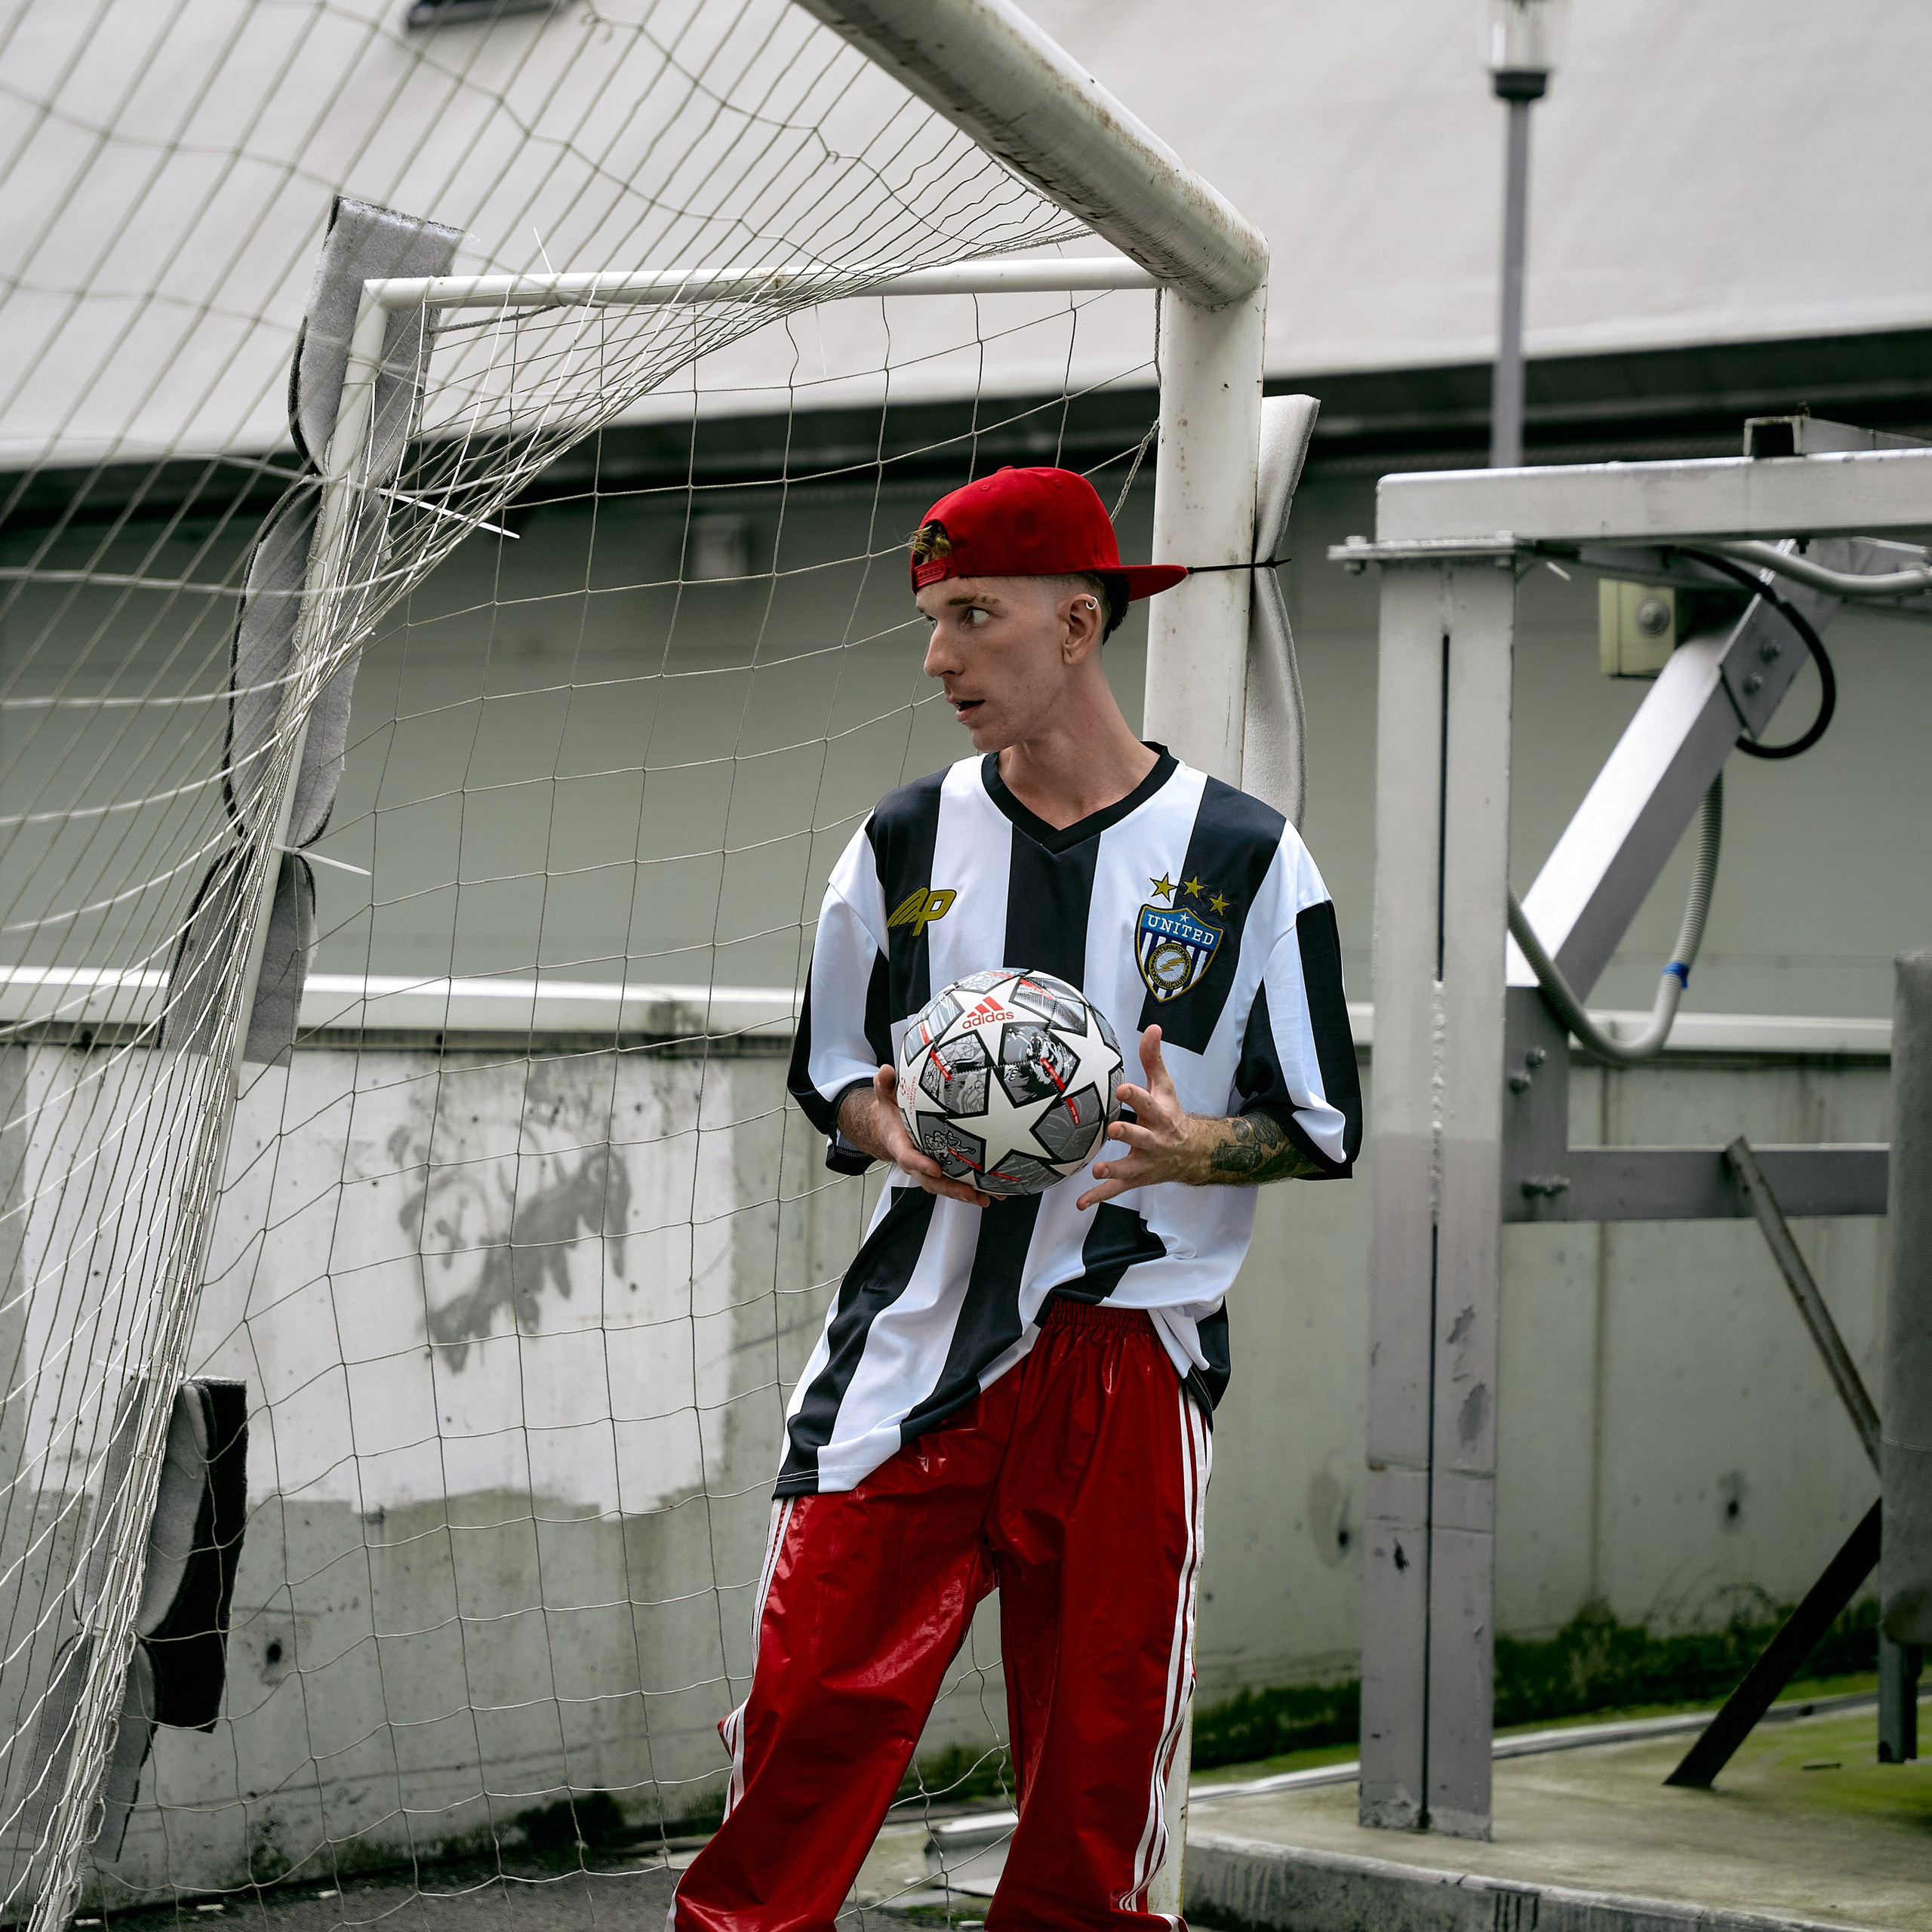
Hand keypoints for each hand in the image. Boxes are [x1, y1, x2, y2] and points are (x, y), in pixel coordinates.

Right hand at [840, 1065, 992, 1208]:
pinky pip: (956, 1183)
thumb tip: (886, 1071)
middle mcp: (916, 1164)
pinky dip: (974, 1190)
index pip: (909, 1158)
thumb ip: (884, 1085)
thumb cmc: (892, 1114)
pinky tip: (994, 1193)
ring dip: (965, 1194)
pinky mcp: (942, 1172)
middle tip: (969, 1192)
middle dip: (950, 1188)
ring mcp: (929, 1170)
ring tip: (986, 1198)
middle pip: (932, 1181)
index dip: (921, 1165)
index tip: (935, 1168)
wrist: (891, 1129)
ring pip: (946, 1186)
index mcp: (901, 1146)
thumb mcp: (885, 1097)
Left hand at [1077, 1026, 1213, 1208]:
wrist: (1192, 1153)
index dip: (1136, 1097)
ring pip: (1129, 1168)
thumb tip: (1153, 1027)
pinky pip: (1116, 1190)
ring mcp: (1144, 1163)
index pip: (1147, 1103)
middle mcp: (1154, 1141)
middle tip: (1114, 1129)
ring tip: (1098, 1169)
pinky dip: (1098, 1197)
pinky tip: (1080, 1203)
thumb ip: (1153, 1059)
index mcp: (1160, 1115)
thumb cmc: (1170, 1114)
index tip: (1122, 1089)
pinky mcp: (1135, 1178)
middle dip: (1128, 1133)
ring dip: (1114, 1170)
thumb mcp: (1166, 1087)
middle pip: (1140, 1137)